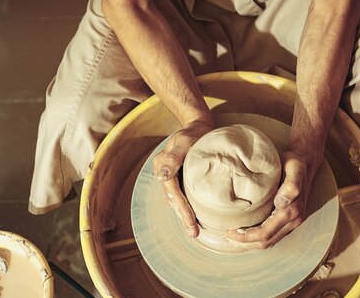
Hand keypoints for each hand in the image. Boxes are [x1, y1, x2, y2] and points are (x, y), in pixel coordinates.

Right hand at [153, 119, 213, 237]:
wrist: (198, 125)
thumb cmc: (193, 132)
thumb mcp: (184, 141)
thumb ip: (173, 157)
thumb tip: (161, 176)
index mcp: (163, 165)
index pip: (173, 192)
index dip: (182, 208)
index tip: (191, 221)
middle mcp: (165, 173)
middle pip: (173, 200)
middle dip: (183, 217)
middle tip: (194, 233)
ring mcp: (173, 176)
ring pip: (177, 199)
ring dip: (184, 215)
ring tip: (194, 230)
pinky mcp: (182, 177)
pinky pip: (183, 194)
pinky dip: (187, 206)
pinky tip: (195, 216)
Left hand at [226, 149, 322, 248]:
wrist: (307, 160)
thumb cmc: (296, 162)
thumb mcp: (295, 168)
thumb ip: (291, 185)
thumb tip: (281, 203)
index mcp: (292, 211)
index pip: (266, 233)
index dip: (247, 237)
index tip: (231, 232)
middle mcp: (294, 219)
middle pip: (267, 241)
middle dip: (246, 242)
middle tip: (228, 235)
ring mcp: (293, 221)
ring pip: (271, 240)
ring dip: (252, 243)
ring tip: (234, 237)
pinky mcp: (290, 219)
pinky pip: (274, 234)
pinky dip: (259, 238)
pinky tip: (248, 232)